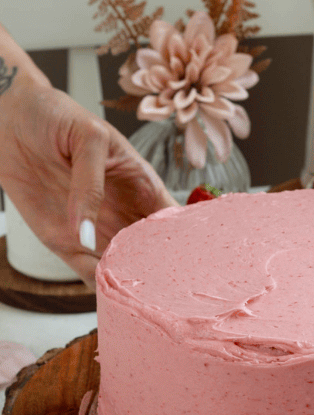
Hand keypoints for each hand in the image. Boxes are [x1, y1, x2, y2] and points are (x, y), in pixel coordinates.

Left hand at [0, 73, 174, 286]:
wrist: (8, 120)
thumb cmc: (54, 114)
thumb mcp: (87, 137)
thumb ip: (91, 183)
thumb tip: (90, 233)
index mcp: (141, 186)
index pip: (173, 222)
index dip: (186, 243)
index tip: (193, 264)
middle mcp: (124, 213)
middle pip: (155, 254)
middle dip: (164, 272)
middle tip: (168, 291)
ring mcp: (97, 231)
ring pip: (125, 268)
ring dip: (132, 284)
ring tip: (142, 299)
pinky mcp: (67, 243)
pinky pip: (89, 273)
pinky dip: (99, 287)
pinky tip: (108, 294)